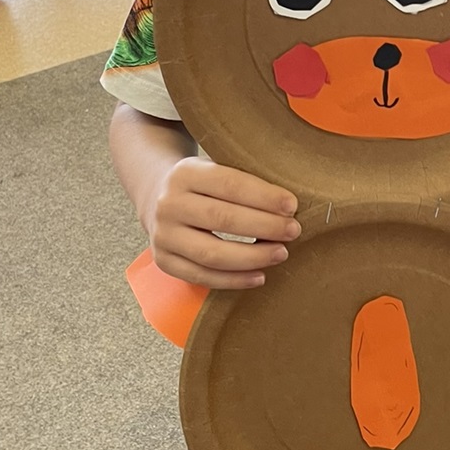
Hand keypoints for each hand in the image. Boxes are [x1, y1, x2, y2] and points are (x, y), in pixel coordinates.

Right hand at [147, 156, 299, 288]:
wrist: (157, 197)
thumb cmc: (203, 186)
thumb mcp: (215, 169)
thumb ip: (244, 183)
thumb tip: (289, 206)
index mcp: (185, 173)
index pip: (229, 184)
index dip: (263, 196)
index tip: (292, 206)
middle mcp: (169, 204)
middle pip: (222, 218)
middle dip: (264, 226)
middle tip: (292, 230)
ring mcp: (162, 235)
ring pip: (212, 253)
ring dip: (252, 257)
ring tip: (280, 253)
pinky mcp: (163, 261)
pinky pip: (201, 276)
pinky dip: (233, 280)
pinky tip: (259, 276)